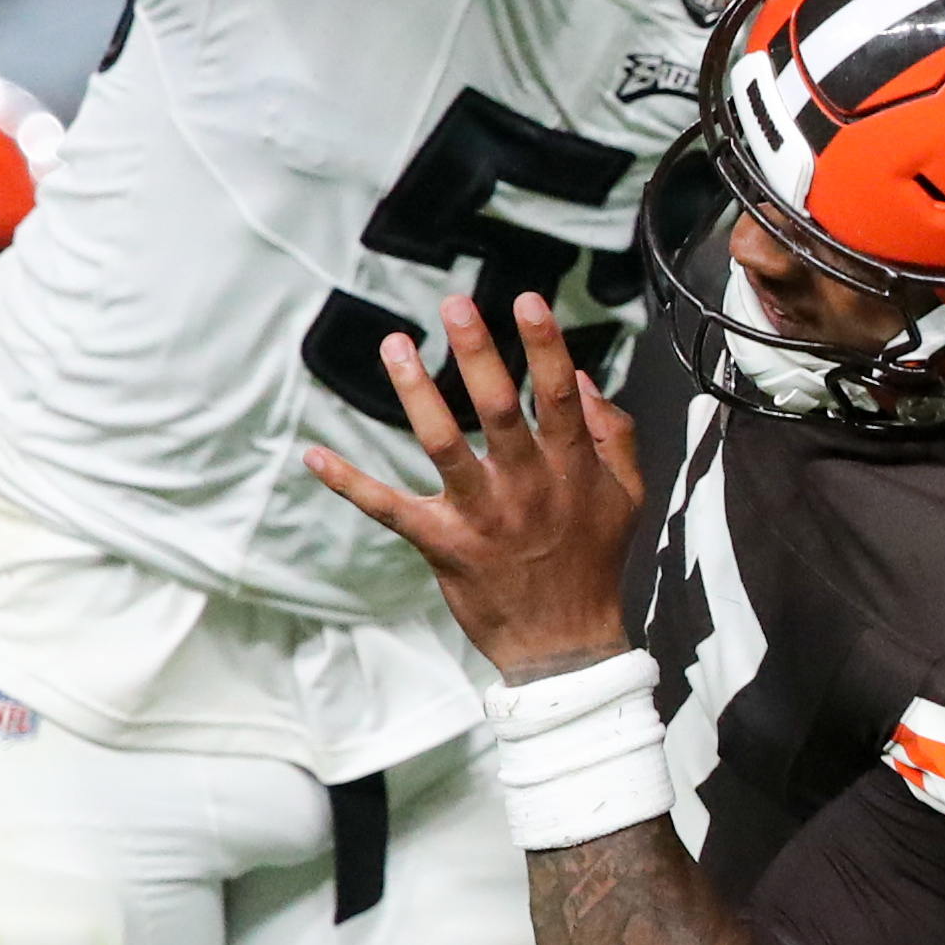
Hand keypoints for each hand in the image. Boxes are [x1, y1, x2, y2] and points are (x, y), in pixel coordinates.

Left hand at [305, 293, 646, 682]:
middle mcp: (526, 485)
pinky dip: (350, 482)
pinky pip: (389, 508)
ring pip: (444, 445)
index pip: (558, 395)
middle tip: (454, 305)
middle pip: (499, 409)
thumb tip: (587, 379)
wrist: (565, 644)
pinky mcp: (443, 544)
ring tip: (395, 347)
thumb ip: (615, 434)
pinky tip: (316, 455)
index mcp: (570, 468)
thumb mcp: (628, 496)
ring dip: (416, 394)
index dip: (544, 346)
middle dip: (477, 353)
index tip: (526, 300)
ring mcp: (482, 516)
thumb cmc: (594, 562)